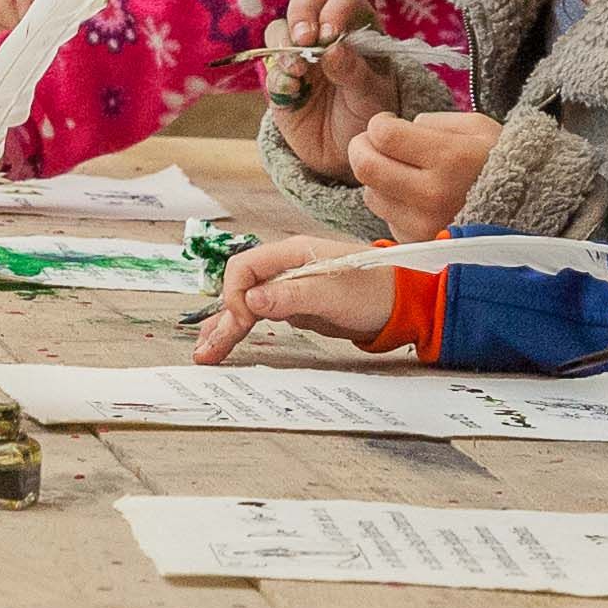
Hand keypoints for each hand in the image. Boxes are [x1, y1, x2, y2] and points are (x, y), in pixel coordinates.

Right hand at [194, 234, 397, 365]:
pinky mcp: (295, 306)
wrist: (402, 303)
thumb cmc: (373, 292)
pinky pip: (261, 316)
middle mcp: (285, 268)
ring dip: (226, 328)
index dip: (236, 295)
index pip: (244, 268)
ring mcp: (289, 288)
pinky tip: (226, 342)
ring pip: (247, 306)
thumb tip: (251, 299)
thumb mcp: (332, 294)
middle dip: (221, 319)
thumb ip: (291, 295)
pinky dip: (243, 330)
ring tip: (206, 353)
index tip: (245, 320)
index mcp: (292, 254)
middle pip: (241, 289)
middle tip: (205, 351)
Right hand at [262, 0, 404, 172]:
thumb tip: (333, 49)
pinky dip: (278, 75)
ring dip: (284, 42)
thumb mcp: (372, 96)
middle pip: (306, 0)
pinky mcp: (280, 78)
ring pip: (280, 28)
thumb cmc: (368, 116)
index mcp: (357, 27)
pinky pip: (270, 67)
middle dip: (301, 14)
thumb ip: (355, 72)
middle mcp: (325, 34)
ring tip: (297, 69)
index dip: (335, 10)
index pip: (344, 0)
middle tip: (304, 38)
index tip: (331, 34)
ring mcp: (299, 53)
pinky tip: (293, 90)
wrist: (346, 152)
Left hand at [347, 108, 493, 241]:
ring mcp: (424, 226)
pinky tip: (414, 199)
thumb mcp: (480, 129)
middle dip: (361, 148)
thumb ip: (435, 122)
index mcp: (451, 159)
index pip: (384, 136)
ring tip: (400, 172)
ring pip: (371, 195)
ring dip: (378, 179)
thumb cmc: (507, 165)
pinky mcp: (421, 245)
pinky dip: (393, 206)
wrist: (535, 214)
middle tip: (372, 142)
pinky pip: (388, 219)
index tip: (386, 122)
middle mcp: (433, 195)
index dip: (378, 124)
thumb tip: (402, 127)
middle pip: (366, 167)